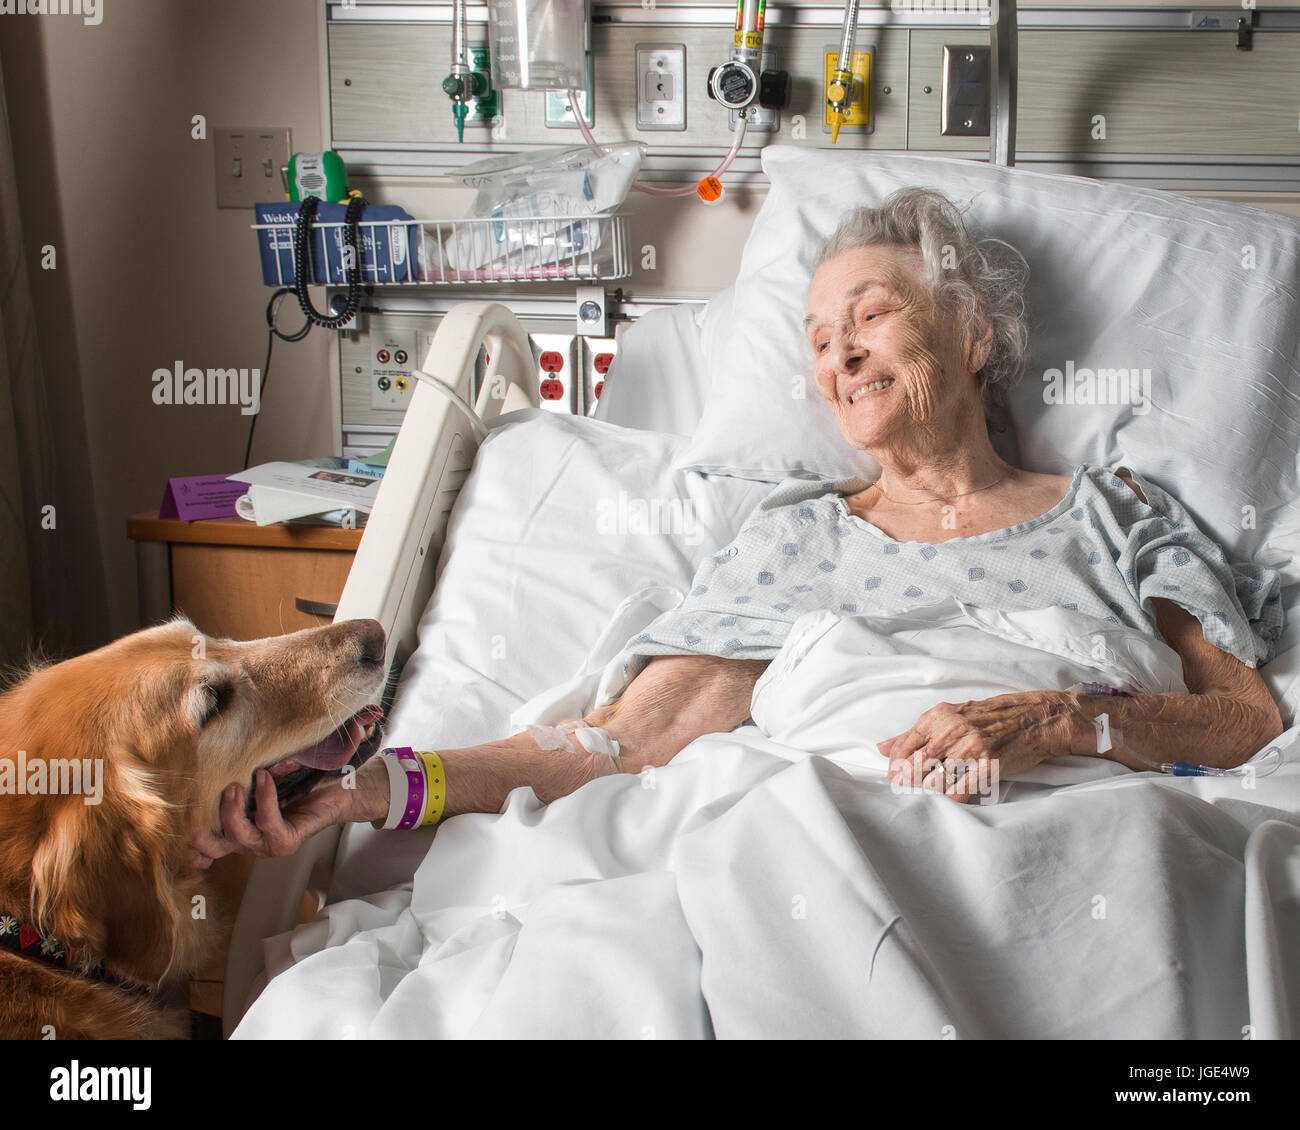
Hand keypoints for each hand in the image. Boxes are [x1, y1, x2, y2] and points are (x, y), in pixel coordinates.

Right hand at [186, 758, 388, 868]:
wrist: (340, 783)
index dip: (192, 847)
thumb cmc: (300, 777)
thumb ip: (242, 774)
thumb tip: (219, 761)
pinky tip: (264, 779)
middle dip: (203, 834)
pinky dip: (264, 799)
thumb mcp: (263, 774)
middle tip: (205, 804)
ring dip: (232, 811)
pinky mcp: (289, 840)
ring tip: (235, 786)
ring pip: (238, 837)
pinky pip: (268, 823)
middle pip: (214, 849)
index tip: (182, 832)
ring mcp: (270, 844)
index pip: (209, 846)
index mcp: (241, 827)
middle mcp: (252, 840)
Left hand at [877, 690, 1078, 803]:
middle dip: (907, 781)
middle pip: (918, 762)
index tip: (893, 777)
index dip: (896, 765)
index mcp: (940, 716)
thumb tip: (882, 748)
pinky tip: (948, 801)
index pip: (906, 744)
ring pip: (937, 777)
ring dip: (928, 791)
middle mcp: (953, 729)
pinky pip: (962, 787)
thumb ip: (915, 733)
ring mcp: (972, 746)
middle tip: (904, 792)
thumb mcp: (951, 716)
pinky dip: (952, 797)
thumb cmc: (990, 717)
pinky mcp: (989, 764)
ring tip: (926, 797)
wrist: (1035, 718)